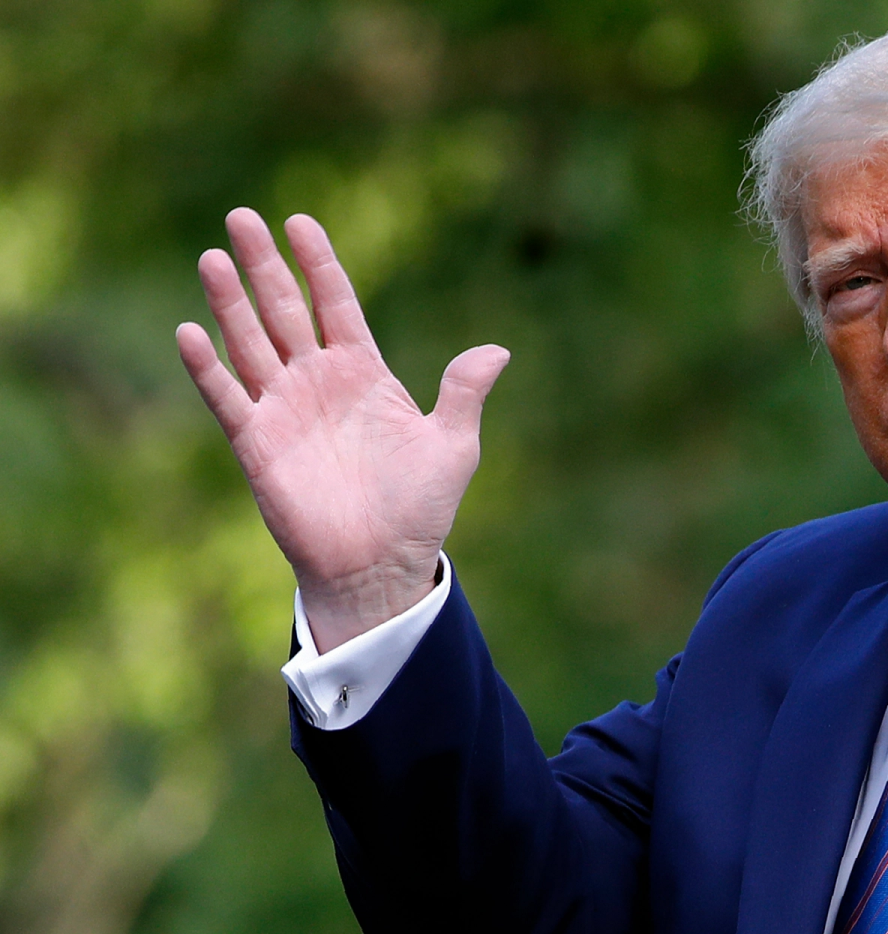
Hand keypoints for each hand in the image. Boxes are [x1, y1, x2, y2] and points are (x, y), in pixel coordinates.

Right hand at [176, 208, 508, 651]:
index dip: (319, 263)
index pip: (336, 303)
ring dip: (230, 302)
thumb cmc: (420, 508)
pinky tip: (190, 331)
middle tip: (241, 215)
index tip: (300, 221)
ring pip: (250, 343)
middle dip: (265, 265)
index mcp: (364, 372)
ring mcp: (284, 409)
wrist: (383, 564)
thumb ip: (464, 393)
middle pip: (286, 310)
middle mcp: (318, 381)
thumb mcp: (453, 445)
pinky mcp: (257, 444)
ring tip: (214, 256)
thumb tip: (497, 350)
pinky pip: (227, 398)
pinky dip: (208, 367)